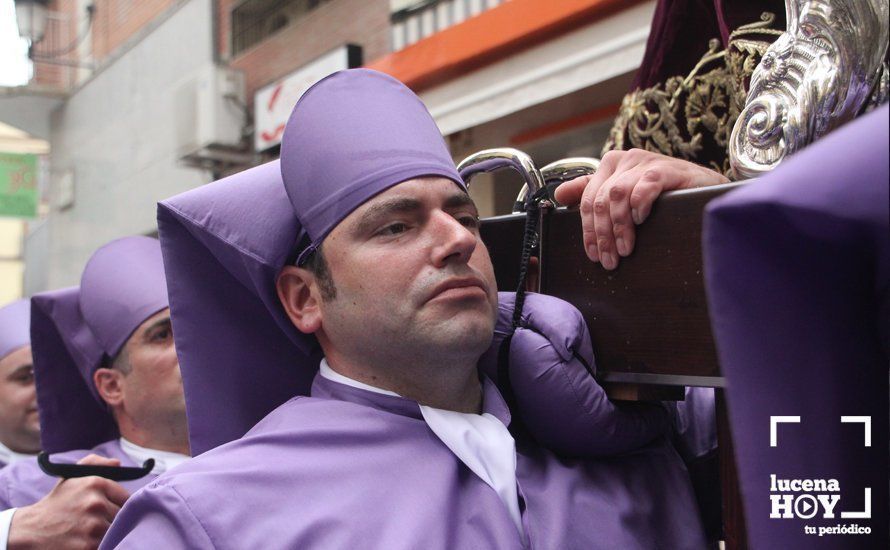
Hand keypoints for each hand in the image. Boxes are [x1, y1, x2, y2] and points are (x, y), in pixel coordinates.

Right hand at [8, 454, 129, 549]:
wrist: (31, 529)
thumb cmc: (57, 502)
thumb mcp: (72, 476)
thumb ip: (95, 463)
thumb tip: (118, 463)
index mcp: (96, 483)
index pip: (126, 498)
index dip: (119, 506)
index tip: (110, 510)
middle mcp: (96, 503)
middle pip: (122, 516)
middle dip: (113, 519)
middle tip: (98, 522)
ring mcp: (92, 526)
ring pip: (116, 531)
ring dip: (107, 533)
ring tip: (91, 531)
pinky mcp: (87, 546)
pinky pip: (107, 545)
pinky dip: (100, 544)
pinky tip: (87, 541)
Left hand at [553, 149, 728, 269]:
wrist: (704, 188)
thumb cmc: (662, 195)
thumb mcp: (624, 195)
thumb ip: (592, 192)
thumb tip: (559, 194)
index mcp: (609, 166)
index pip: (588, 200)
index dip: (588, 230)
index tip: (594, 255)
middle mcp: (624, 160)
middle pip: (601, 201)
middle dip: (602, 235)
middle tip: (610, 259)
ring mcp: (645, 161)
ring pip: (618, 195)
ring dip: (619, 226)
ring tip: (626, 249)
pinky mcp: (668, 168)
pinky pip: (645, 184)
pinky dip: (639, 204)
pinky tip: (641, 219)